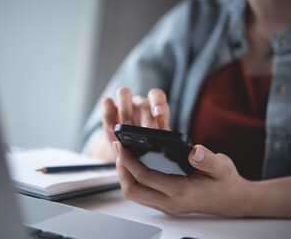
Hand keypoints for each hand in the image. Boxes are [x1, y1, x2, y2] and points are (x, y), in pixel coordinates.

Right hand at [101, 87, 169, 144]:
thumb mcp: (154, 139)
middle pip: (143, 103)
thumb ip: (160, 134)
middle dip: (146, 118)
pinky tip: (112, 128)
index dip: (158, 102)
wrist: (125, 148)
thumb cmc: (144, 141)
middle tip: (148, 130)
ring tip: (127, 127)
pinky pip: (106, 102)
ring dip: (126, 111)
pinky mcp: (109, 108)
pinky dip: (108, 114)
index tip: (160, 113)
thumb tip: (165, 133)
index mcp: (153, 107)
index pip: (157, 96)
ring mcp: (123, 103)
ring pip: (123, 93)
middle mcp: (139, 102)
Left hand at [113, 141, 251, 216]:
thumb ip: (208, 160)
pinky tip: (135, 165)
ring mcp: (166, 206)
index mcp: (181, 192)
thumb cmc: (226, 182)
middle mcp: (170, 203)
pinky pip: (141, 195)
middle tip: (120, 150)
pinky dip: (133, 180)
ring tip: (124, 156)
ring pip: (134, 195)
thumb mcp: (222, 167)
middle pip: (133, 191)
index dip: (129, 161)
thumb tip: (195, 151)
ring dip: (125, 176)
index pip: (145, 177)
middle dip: (121, 170)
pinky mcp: (165, 204)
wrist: (233, 201)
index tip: (121, 145)